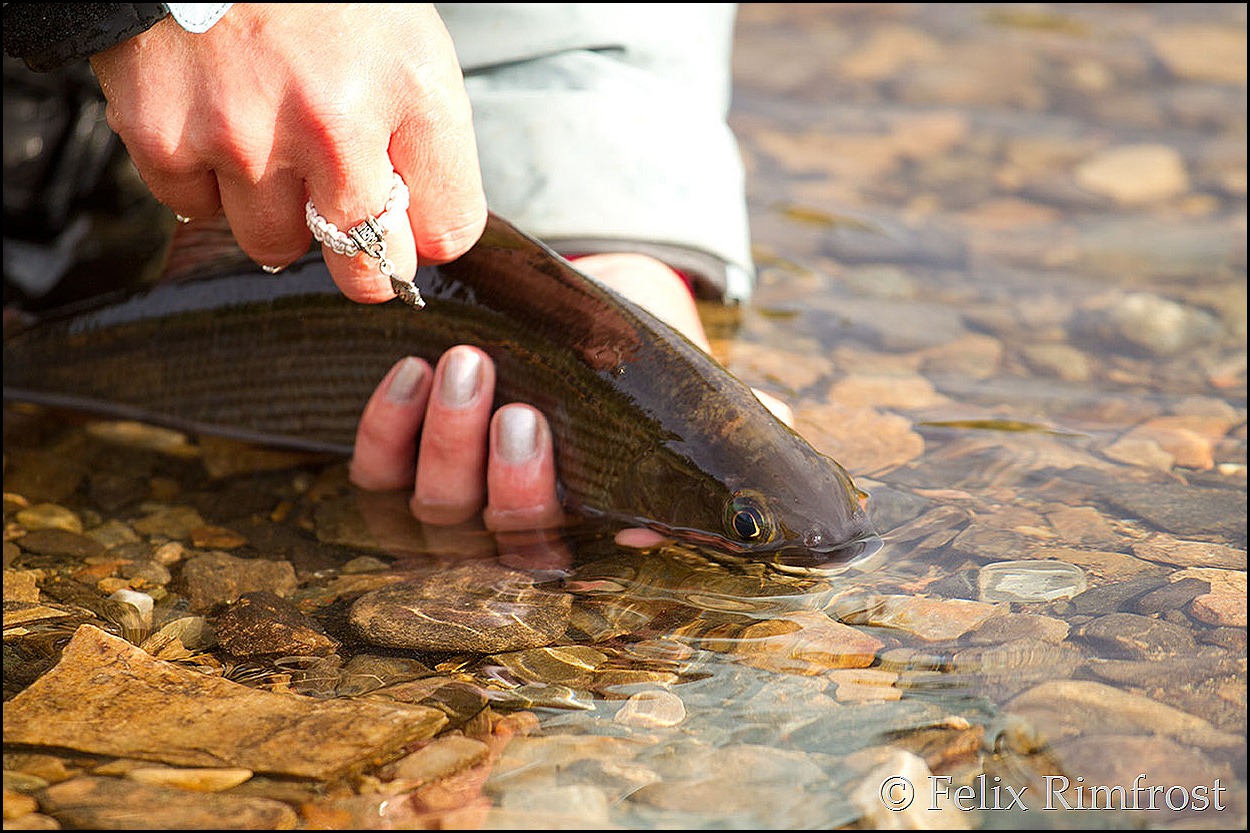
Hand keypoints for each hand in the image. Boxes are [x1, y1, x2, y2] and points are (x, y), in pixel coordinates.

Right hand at [90, 4, 485, 302]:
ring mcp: (244, 138)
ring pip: (276, 245)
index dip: (429, 235)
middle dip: (366, 260)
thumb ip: (422, 137)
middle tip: (351, 223)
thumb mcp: (404, 41)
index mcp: (409, 91)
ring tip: (273, 147)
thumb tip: (419, 230)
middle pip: (366, 267)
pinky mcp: (166, 139)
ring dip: (280, 213)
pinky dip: (207, 179)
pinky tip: (215, 121)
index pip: (448, 232)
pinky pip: (196, 208)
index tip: (412, 227)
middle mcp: (331, 125)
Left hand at [348, 254, 793, 540]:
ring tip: (467, 366)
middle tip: (522, 411)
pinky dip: (388, 426)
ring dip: (447, 438)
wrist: (565, 332)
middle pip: (498, 534)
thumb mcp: (685, 393)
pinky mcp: (397, 465)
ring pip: (432, 502)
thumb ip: (733, 414)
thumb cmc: (626, 376)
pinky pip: (377, 468)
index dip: (602, 537)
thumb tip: (779, 422)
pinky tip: (411, 371)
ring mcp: (448, 502)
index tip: (625, 509)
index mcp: (584, 532)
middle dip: (509, 478)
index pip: (585, 558)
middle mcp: (510, 532)